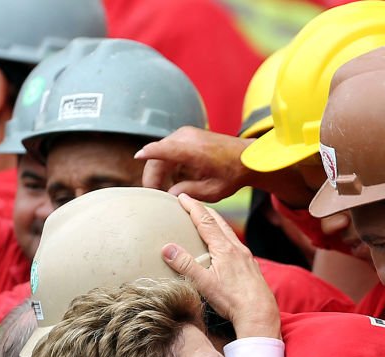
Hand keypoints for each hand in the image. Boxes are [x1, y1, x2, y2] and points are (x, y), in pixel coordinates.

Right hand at [137, 127, 251, 201]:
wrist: (247, 157)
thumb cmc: (233, 174)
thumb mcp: (212, 191)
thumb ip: (189, 192)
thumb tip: (170, 195)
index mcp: (194, 150)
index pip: (165, 149)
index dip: (149, 153)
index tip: (137, 157)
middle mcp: (188, 137)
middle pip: (158, 154)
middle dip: (152, 174)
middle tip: (153, 194)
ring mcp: (186, 134)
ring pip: (161, 151)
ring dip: (158, 169)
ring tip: (160, 190)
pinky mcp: (187, 135)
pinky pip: (169, 149)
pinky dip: (165, 163)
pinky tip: (169, 180)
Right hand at [163, 194, 279, 339]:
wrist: (260, 313)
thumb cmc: (233, 300)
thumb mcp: (204, 283)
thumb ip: (185, 265)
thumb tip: (167, 248)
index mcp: (224, 249)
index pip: (205, 221)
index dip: (193, 207)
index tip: (182, 197)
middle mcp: (237, 248)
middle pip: (219, 222)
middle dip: (204, 210)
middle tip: (192, 203)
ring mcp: (246, 257)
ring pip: (229, 232)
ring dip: (216, 222)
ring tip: (207, 220)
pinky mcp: (251, 267)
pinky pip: (236, 244)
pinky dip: (226, 237)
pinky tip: (225, 246)